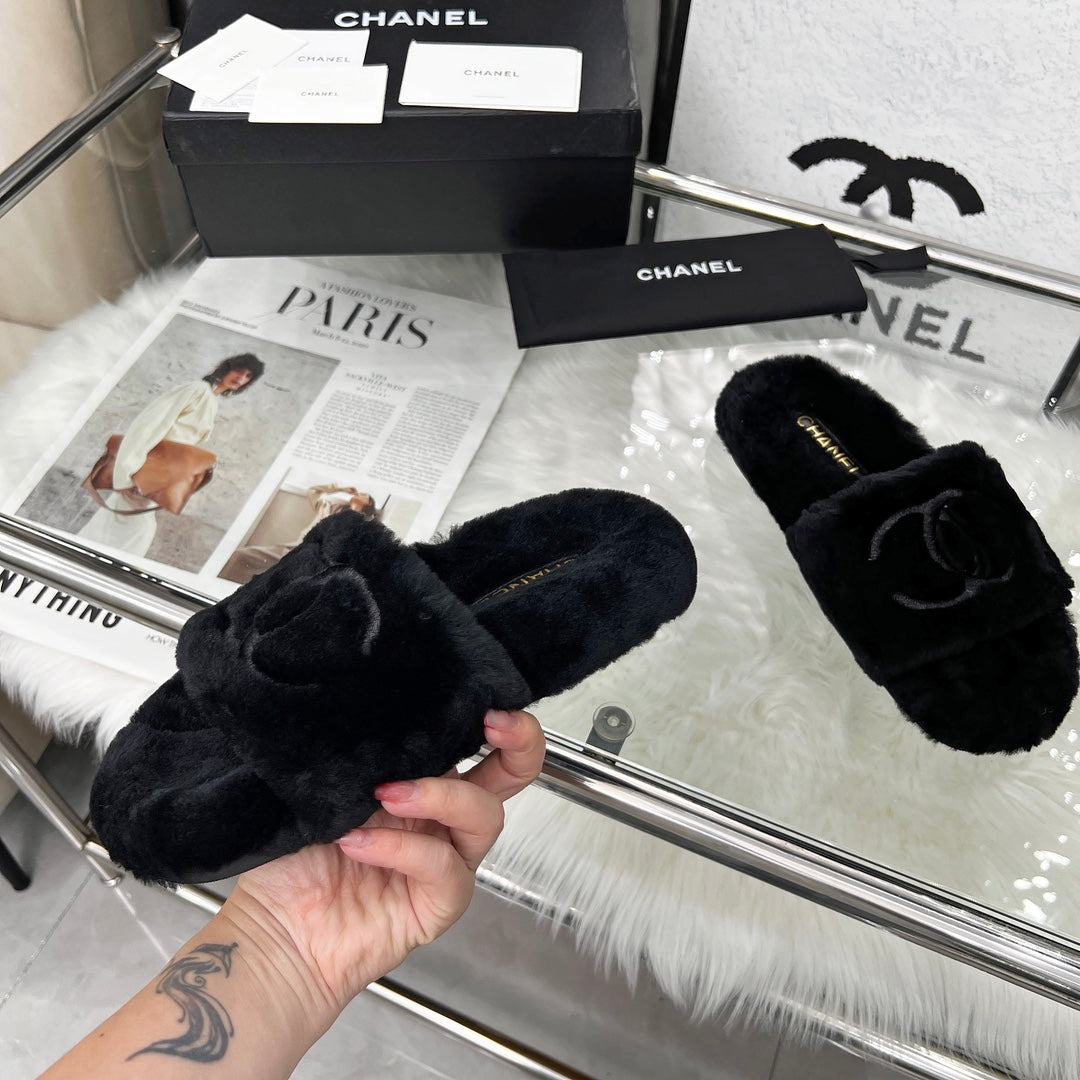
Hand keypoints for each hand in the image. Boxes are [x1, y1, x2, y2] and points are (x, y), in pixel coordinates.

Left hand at [221, 709, 544, 1015]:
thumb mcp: (322, 787)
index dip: (499, 721)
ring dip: (440, 796)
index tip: (487, 703)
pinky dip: (403, 849)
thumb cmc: (289, 859)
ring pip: (484, 817)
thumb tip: (379, 708)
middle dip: (519, 743)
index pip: (475, 743)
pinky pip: (444, 869)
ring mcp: (442, 861)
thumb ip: (362, 754)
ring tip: (386, 794)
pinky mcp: (435, 905)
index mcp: (419, 781)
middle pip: (512, 776)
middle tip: (494, 724)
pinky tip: (359, 842)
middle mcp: (440, 819)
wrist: (267, 932)